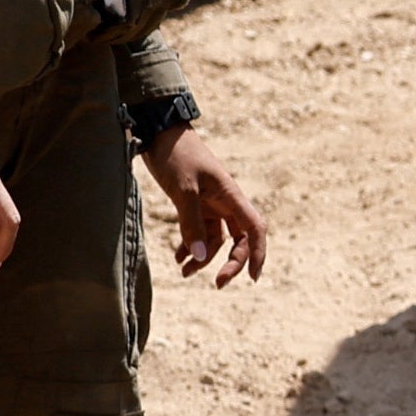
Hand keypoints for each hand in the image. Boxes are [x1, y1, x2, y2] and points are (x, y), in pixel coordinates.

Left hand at [142, 122, 269, 283]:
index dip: (257, 253)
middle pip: (238, 239)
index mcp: (231, 196)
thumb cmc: (175, 155)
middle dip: (230, 263)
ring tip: (183, 272)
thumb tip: (202, 258)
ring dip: (203, 257)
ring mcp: (210, 203)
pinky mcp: (194, 203)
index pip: (254, 229)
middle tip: (216, 284)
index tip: (251, 277)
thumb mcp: (183, 190)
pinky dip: (190, 245)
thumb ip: (192, 224)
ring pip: (215, 239)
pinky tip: (178, 257)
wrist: (158, 132)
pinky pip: (199, 231)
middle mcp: (225, 202)